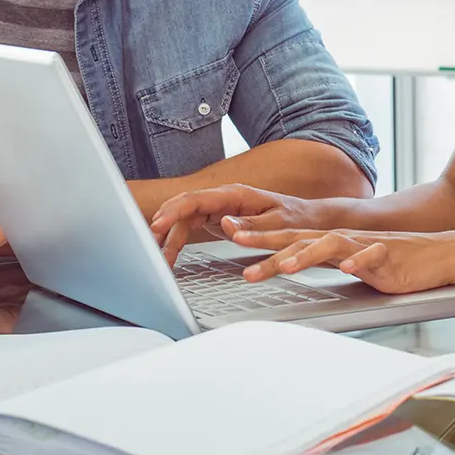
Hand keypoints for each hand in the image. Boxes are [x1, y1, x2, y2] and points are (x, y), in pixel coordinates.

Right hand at [150, 184, 328, 267]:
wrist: (306, 218)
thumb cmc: (294, 219)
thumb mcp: (277, 224)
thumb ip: (251, 225)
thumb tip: (226, 224)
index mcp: (235, 195)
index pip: (197, 198)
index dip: (175, 210)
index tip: (158, 223)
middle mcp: (224, 198)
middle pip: (185, 206)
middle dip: (164, 223)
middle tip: (148, 246)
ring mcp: (219, 208)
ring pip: (185, 218)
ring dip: (169, 236)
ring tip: (158, 259)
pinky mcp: (218, 218)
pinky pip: (191, 226)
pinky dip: (178, 240)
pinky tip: (169, 255)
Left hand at [231, 227, 454, 293]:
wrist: (438, 254)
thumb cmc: (394, 262)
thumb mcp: (351, 262)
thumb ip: (325, 262)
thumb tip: (293, 266)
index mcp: (332, 242)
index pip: (289, 238)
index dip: (260, 237)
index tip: (231, 235)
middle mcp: (343, 240)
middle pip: (299, 238)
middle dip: (267, 241)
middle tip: (237, 240)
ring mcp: (365, 246)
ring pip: (330, 245)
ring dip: (305, 255)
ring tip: (283, 266)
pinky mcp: (389, 255)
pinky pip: (373, 257)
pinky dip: (360, 261)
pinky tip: (349, 268)